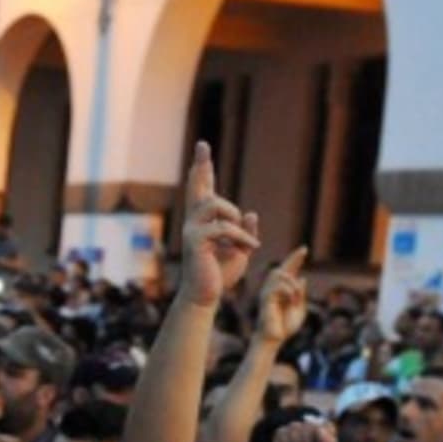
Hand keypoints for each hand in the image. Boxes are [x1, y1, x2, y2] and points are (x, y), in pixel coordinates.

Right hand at [177, 141, 259, 308]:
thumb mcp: (240, 250)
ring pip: (215, 204)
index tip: (203, 151)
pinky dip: (241, 237)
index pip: (203, 192)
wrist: (206, 296)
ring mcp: (192, 230)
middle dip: (201, 166)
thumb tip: (250, 213)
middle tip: (203, 145)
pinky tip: (250, 248)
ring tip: (245, 237)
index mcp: (203, 223)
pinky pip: (224, 227)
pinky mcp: (195, 241)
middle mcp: (193, 223)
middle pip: (198, 187)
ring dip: (234, 216)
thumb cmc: (220, 275)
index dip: (203, 172)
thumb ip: (245, 231)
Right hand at [255, 246, 308, 345]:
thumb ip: (300, 294)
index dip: (295, 259)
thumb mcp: (299, 309)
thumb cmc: (286, 327)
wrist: (276, 339)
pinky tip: (292, 299)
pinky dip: (288, 290)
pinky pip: (277, 286)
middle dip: (293, 260)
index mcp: (283, 291)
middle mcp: (273, 289)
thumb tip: (302, 278)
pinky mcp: (266, 299)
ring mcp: (268, 293)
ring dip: (291, 282)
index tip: (304, 249)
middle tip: (302, 263)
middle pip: (281, 268)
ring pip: (278, 274)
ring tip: (296, 296)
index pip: (289, 270)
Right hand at [266, 418, 337, 441]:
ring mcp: (295, 432)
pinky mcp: (281, 435)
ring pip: (295, 426)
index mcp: (324, 435)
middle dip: (307, 440)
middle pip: (309, 424)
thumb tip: (318, 428)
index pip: (326, 424)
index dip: (322, 436)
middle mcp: (310, 431)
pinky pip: (282, 431)